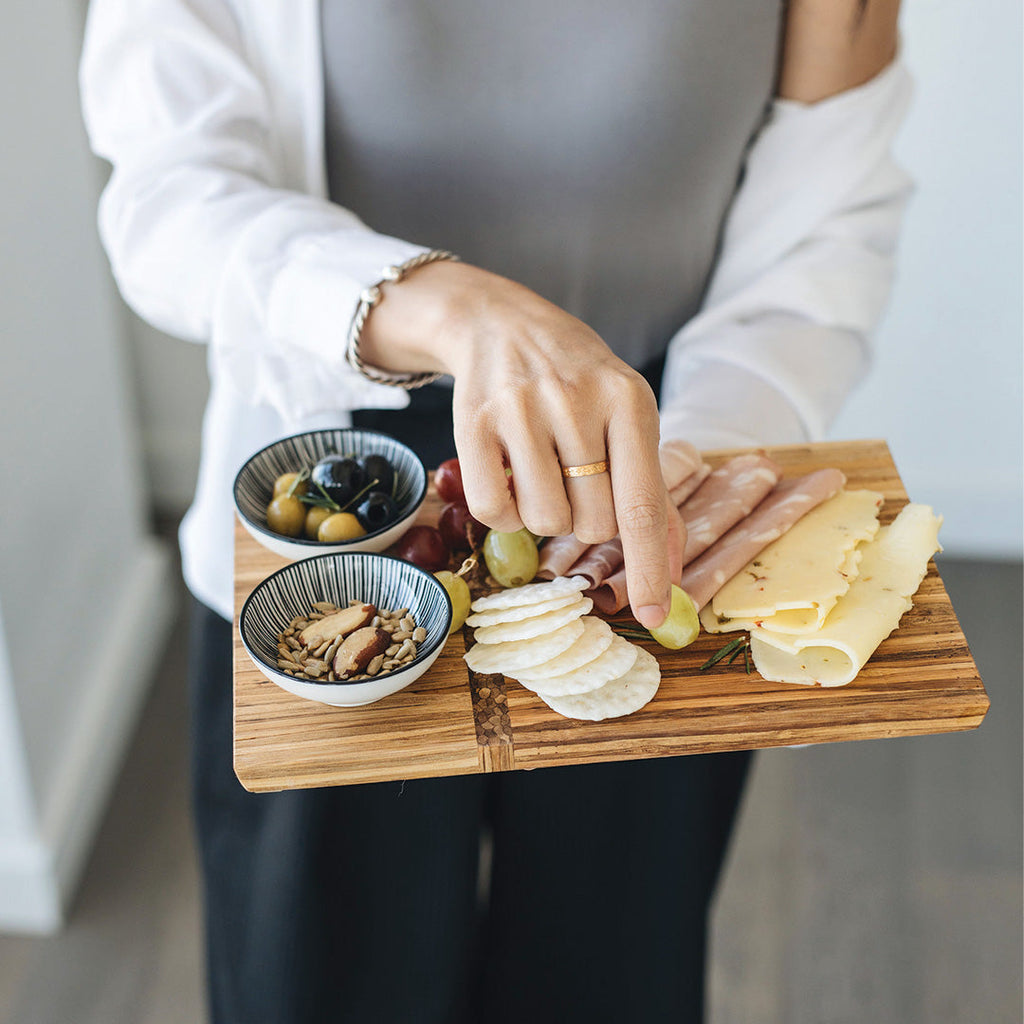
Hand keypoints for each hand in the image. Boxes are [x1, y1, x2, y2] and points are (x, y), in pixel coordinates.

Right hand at [359, 261, 683, 627]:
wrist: (501, 323)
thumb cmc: (578, 379)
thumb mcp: (627, 416)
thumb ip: (650, 490)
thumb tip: (670, 569)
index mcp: (629, 400)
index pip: (642, 503)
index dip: (647, 567)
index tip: (652, 616)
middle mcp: (576, 400)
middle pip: (591, 523)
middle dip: (587, 521)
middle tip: (575, 478)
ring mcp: (520, 409)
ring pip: (542, 521)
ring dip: (544, 515)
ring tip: (541, 470)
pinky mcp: (472, 422)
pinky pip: (492, 512)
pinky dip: (502, 513)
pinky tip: (507, 477)